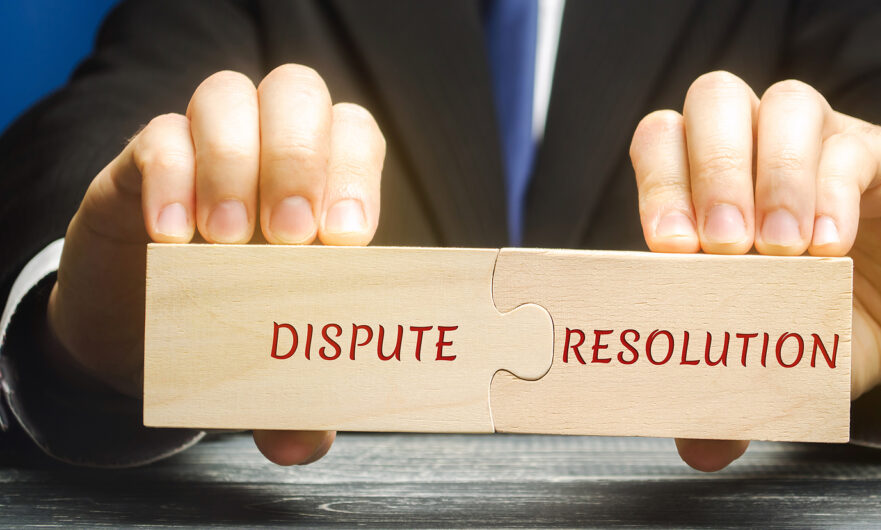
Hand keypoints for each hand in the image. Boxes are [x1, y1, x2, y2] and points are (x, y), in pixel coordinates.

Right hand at [46, 64, 385, 465]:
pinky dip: (168, 177)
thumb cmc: (234, 327)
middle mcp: (269, 149)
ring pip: (228, 95)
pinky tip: (169, 237)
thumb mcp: (269, 363)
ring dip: (235, 163)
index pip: (354, 135)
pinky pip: (157, 135)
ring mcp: (205, 147)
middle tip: (292, 239)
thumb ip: (295, 399)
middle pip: (296, 93)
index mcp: (321, 183)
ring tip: (225, 242)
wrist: (145, 323)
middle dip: (300, 157)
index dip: (356, 172)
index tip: (347, 240)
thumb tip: (303, 446)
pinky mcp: (143, 161)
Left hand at [629, 71, 880, 471]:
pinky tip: (830, 250)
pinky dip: (833, 195)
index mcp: (708, 179)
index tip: (669, 249)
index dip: (658, 184)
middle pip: (714, 100)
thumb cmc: (814, 316)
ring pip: (785, 105)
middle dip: (711, 172)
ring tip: (783, 254)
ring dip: (775, 180)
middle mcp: (756, 145)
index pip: (662, 141)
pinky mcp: (879, 154)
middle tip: (722, 249)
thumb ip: (728, 393)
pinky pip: (850, 148)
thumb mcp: (767, 356)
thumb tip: (698, 448)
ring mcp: (818, 141)